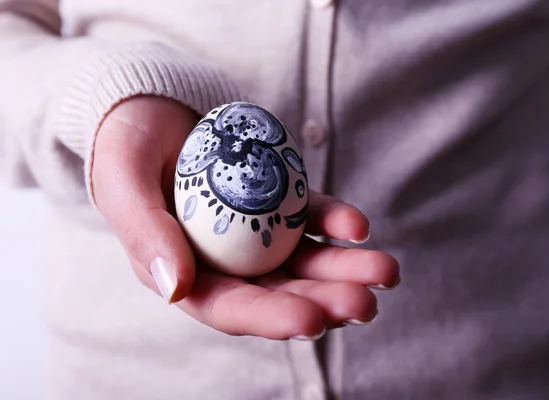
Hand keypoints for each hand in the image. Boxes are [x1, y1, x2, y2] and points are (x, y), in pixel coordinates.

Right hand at [92, 96, 399, 339]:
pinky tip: (356, 226)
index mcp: (187, 275)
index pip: (232, 308)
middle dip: (324, 301)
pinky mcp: (277, 202)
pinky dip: (335, 222)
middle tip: (366, 304)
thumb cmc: (127, 148)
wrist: (150, 110)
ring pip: (305, 261)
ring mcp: (256, 234)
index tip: (312, 320)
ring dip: (344, 269)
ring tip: (384, 271)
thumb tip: (176, 289)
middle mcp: (227, 263)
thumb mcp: (125, 185)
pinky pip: (309, 216)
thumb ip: (147, 235)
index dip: (272, 318)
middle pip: (280, 291)